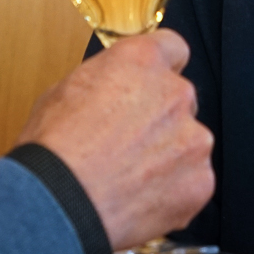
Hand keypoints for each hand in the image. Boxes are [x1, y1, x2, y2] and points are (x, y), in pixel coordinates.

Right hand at [17, 30, 214, 251]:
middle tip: (127, 144)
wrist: (59, 205)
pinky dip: (172, 191)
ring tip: (128, 178)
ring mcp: (193, 138)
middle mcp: (175, 93)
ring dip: (167, 156)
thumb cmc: (53, 150)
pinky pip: (192, 182)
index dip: (159, 69)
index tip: (151, 84)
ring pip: (188, 143)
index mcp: (141, 61)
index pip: (172, 48)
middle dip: (159, 119)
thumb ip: (104, 81)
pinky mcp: (201, 180)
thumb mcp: (64, 90)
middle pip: (180, 100)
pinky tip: (138, 199)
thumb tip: (108, 91)